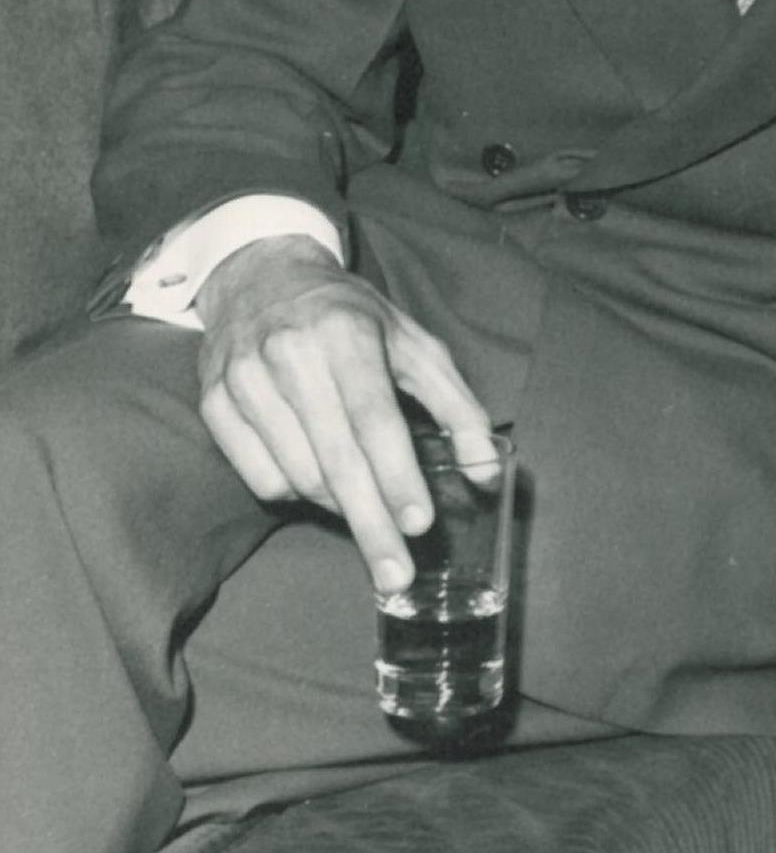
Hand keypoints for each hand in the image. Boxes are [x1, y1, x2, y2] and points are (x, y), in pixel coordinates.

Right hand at [195, 235, 494, 594]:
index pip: (374, 420)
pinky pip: (258, 476)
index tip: (418, 525)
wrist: (261, 276)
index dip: (397, 475)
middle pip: (336, 460)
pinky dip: (293, 490)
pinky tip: (315, 476)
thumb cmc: (351, 317)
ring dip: (337, 507)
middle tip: (396, 576)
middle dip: (370, 525)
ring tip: (366, 511)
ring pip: (297, 475)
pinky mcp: (213, 402)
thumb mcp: (414, 344)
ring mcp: (244, 380)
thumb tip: (485, 471)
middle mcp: (291, 356)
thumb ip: (457, 405)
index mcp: (346, 335)